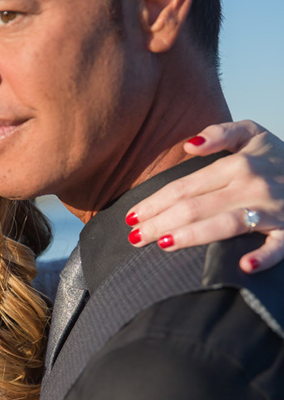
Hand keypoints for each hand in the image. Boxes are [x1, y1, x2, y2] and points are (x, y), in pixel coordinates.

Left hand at [126, 120, 283, 272]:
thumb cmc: (279, 158)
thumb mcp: (254, 134)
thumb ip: (221, 133)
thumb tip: (188, 145)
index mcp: (239, 164)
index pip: (185, 187)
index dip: (154, 202)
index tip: (130, 217)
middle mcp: (254, 186)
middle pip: (196, 207)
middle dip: (160, 223)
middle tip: (133, 238)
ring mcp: (274, 209)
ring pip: (226, 224)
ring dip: (193, 236)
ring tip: (162, 245)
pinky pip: (278, 246)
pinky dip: (263, 256)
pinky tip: (243, 266)